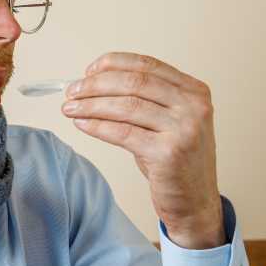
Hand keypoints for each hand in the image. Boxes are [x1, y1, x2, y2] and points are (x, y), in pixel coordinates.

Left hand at [62, 53, 225, 248]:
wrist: (195, 201)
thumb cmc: (176, 161)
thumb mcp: (169, 121)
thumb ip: (146, 100)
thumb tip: (96, 83)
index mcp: (194, 91)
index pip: (147, 65)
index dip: (113, 64)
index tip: (89, 70)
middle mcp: (193, 106)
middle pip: (134, 82)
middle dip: (96, 84)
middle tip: (72, 91)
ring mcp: (183, 129)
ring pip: (126, 106)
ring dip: (91, 105)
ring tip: (70, 108)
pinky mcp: (167, 154)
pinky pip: (122, 133)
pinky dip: (97, 126)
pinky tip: (82, 124)